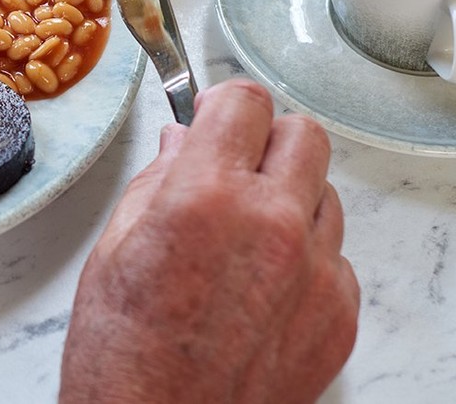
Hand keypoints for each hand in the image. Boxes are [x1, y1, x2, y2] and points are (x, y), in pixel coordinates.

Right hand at [60, 79, 358, 403]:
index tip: (215, 118)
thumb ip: (158, 181)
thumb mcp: (115, 248)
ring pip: (326, 195)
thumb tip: (183, 142)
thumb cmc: (124, 354)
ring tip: (245, 241)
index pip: (245, 101)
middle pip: (304, 134)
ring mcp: (316, 272)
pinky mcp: (340, 315)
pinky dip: (306, 261)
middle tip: (235, 170)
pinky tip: (262, 290)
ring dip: (291, 200)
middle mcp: (272, 224)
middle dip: (267, 142)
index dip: (224, 105)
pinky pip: (336, 257)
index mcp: (206, 195)